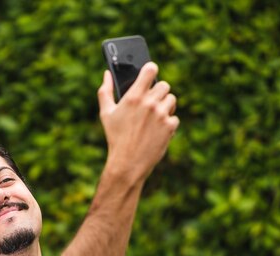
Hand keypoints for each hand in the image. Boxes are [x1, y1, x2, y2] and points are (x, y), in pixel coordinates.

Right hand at [97, 62, 178, 182]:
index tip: (150, 74)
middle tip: (151, 102)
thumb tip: (107, 74)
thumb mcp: (106, 113)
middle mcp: (150, 103)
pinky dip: (168, 124)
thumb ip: (105, 91)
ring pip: (171, 99)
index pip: (151, 69)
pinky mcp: (170, 126)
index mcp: (134, 96)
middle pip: (164, 85)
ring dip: (165, 106)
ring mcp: (162, 114)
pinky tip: (157, 130)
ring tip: (155, 117)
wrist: (127, 162)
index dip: (151, 70)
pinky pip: (174, 118)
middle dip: (158, 93)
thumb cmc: (115, 137)